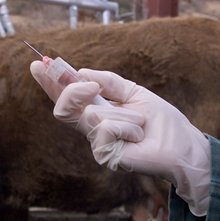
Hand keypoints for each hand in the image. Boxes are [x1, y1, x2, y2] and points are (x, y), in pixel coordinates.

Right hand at [30, 61, 210, 215]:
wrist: (181, 144)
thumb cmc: (160, 121)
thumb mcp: (133, 92)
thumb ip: (108, 82)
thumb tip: (82, 73)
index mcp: (97, 112)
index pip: (67, 97)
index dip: (51, 82)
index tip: (38, 64)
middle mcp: (92, 128)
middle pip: (63, 109)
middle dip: (72, 91)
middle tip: (92, 87)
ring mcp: (97, 144)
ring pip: (92, 114)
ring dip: (123, 114)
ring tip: (140, 124)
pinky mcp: (105, 156)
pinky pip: (105, 128)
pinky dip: (127, 126)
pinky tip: (138, 136)